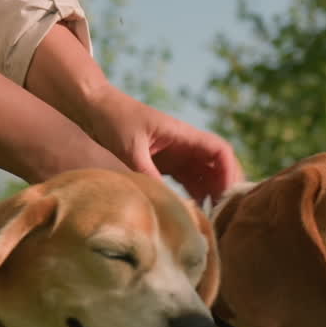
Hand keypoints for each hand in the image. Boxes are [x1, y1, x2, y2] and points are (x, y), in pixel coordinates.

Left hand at [88, 89, 243, 202]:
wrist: (96, 108)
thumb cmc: (114, 119)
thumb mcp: (131, 148)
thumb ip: (147, 171)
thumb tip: (165, 200)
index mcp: (183, 134)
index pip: (219, 150)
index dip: (229, 171)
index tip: (226, 193)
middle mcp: (185, 144)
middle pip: (218, 166)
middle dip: (224, 187)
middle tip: (222, 213)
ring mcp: (177, 155)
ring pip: (205, 176)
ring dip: (211, 194)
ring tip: (210, 218)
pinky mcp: (166, 164)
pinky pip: (188, 181)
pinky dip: (194, 195)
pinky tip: (193, 213)